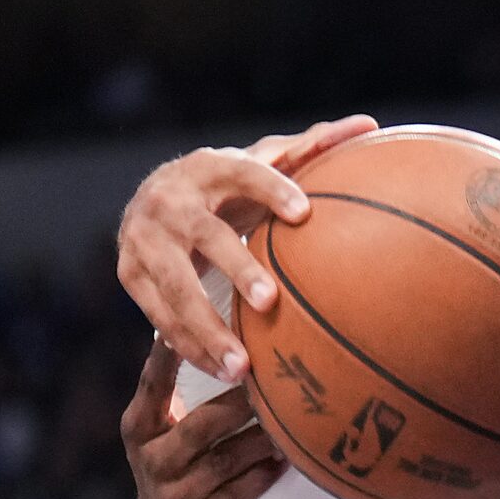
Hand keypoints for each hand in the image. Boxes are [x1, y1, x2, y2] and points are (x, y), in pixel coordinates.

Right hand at [117, 114, 377, 381]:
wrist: (149, 201)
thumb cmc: (227, 187)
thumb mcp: (259, 165)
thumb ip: (310, 149)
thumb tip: (370, 125)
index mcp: (210, 169)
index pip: (243, 172)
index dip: (271, 189)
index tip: (304, 214)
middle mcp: (172, 200)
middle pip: (205, 236)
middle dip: (235, 268)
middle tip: (270, 302)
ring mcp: (145, 238)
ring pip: (176, 287)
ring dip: (207, 329)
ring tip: (243, 367)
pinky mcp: (129, 273)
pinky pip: (160, 317)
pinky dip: (191, 347)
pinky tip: (223, 373)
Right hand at [120, 340, 286, 498]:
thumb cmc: (181, 468)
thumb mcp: (164, 432)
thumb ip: (181, 391)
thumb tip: (222, 326)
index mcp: (140, 428)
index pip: (153, 386)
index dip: (168, 357)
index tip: (190, 326)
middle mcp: (151, 461)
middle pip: (201, 426)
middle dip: (240, 404)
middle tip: (275, 380)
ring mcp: (175, 497)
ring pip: (227, 460)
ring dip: (263, 439)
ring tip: (292, 420)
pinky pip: (241, 494)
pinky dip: (266, 474)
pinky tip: (287, 460)